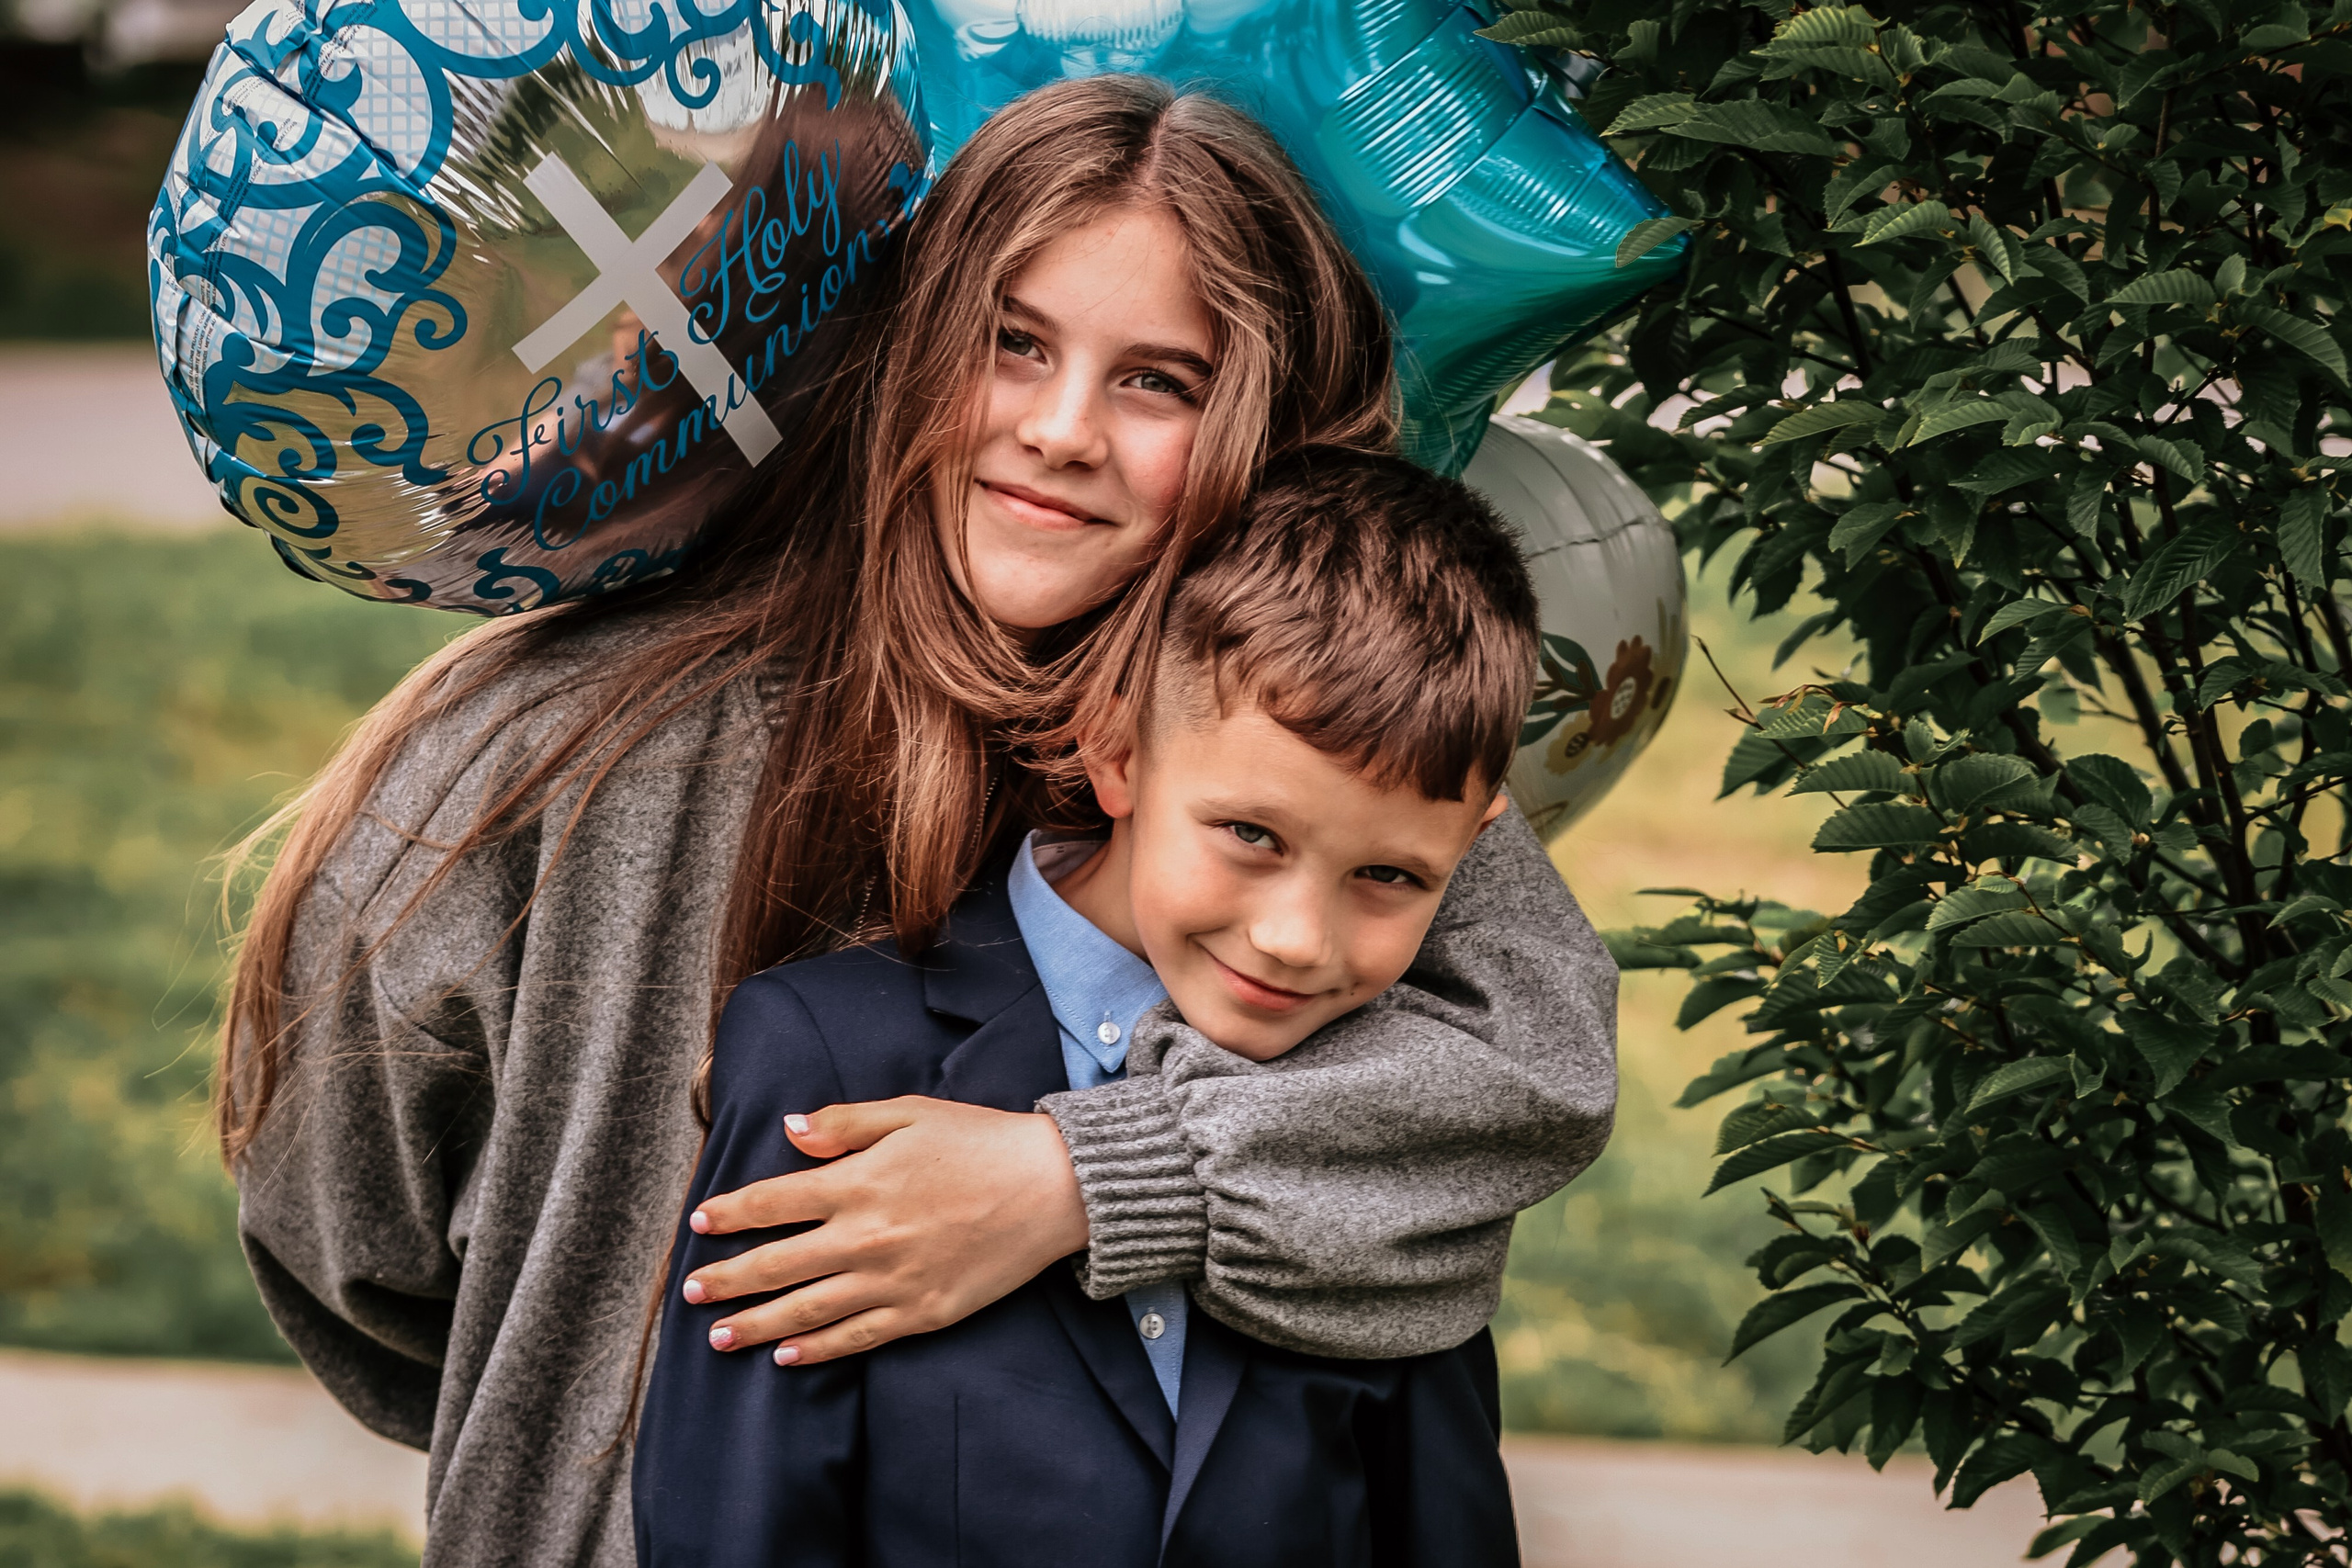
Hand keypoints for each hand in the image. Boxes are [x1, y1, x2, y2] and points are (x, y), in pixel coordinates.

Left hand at [681, 1096, 1088, 1365]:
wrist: (1052, 1187)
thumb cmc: (981, 1141)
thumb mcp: (909, 1112)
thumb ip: (844, 1123)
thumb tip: (788, 1129)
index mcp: (859, 1182)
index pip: (775, 1201)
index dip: (732, 1213)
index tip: (699, 1224)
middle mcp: (867, 1237)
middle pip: (778, 1265)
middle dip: (727, 1279)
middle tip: (691, 1293)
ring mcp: (893, 1281)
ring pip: (808, 1310)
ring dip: (757, 1324)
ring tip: (719, 1336)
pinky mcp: (922, 1311)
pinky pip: (857, 1338)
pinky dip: (817, 1350)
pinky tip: (787, 1357)